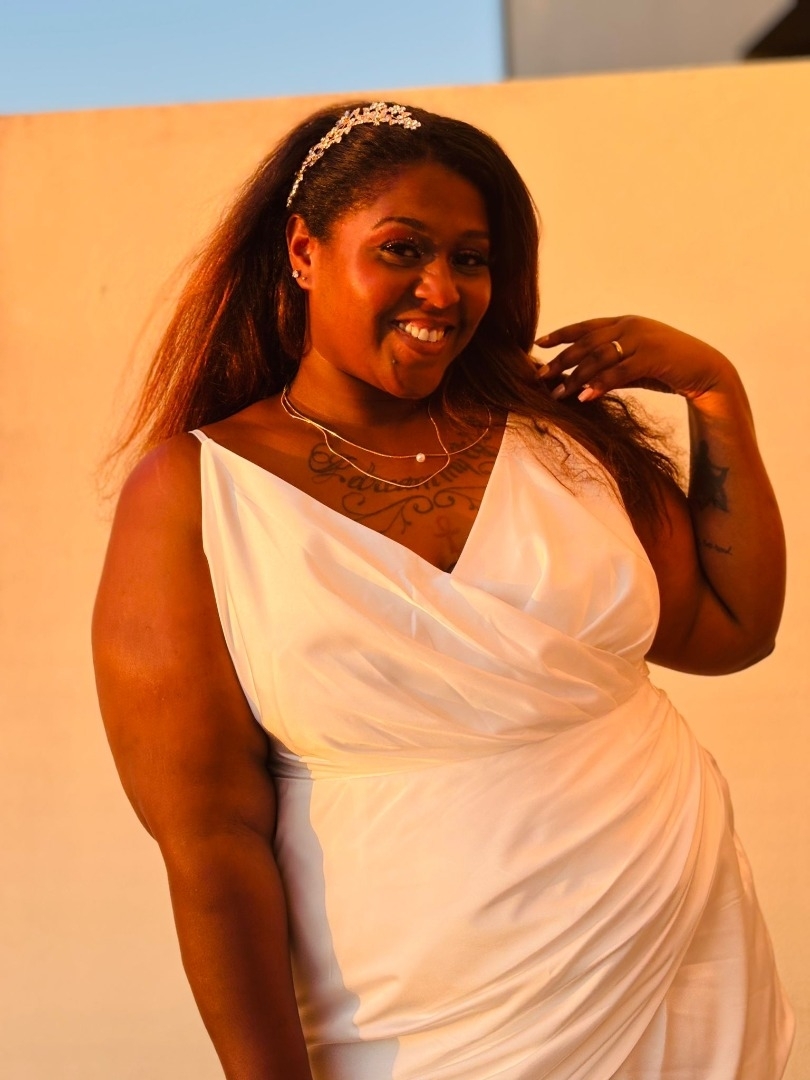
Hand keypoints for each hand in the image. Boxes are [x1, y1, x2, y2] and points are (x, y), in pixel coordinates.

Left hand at [534, 316, 732, 402]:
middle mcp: (631, 326)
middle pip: (587, 342)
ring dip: (576, 377)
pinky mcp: (653, 357)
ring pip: (600, 357)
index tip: (538, 343)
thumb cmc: (667, 368)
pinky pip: (619, 372)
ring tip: (558, 393)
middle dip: (561, 360)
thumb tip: (580, 382)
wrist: (705, 370)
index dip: (561, 334)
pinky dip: (600, 385)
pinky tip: (585, 397)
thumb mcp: (634, 364)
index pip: (585, 326)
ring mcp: (642, 340)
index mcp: (625, 323)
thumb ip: (610, 367)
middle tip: (540, 376)